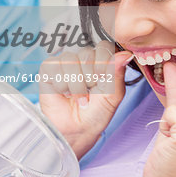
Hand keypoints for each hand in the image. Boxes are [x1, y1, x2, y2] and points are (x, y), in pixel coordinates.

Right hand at [39, 41, 132, 158]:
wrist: (76, 130)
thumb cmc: (97, 112)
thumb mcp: (113, 95)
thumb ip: (117, 73)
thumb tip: (126, 54)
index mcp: (103, 60)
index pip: (104, 46)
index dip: (103, 64)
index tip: (102, 80)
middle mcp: (84, 57)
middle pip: (87, 53)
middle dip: (89, 78)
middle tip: (89, 92)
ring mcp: (66, 61)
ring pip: (70, 61)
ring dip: (76, 86)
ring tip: (78, 97)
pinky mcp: (49, 68)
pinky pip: (54, 67)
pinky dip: (61, 86)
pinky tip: (64, 93)